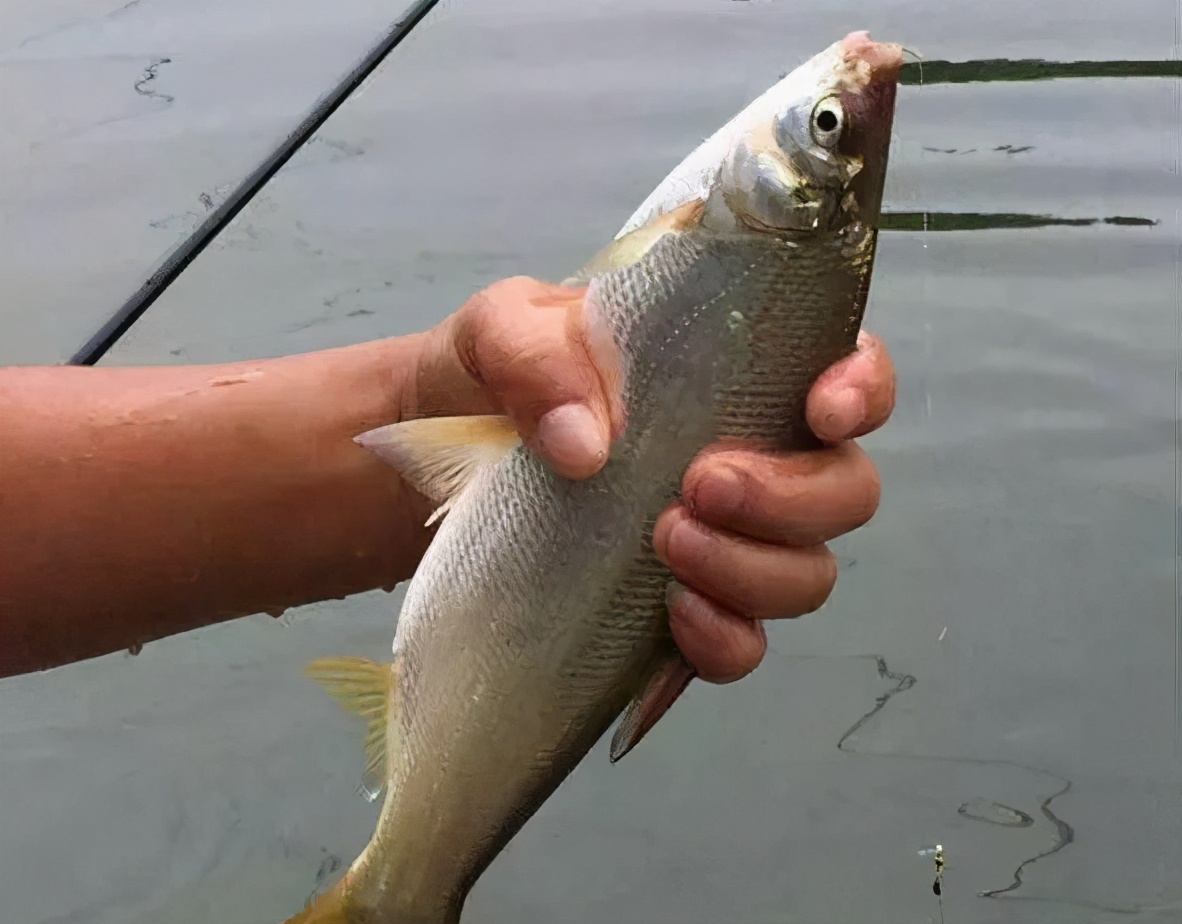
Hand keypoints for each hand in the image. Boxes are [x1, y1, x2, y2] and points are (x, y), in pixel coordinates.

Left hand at [408, 277, 894, 682]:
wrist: (436, 470)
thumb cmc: (489, 381)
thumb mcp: (496, 335)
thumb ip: (530, 354)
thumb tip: (587, 445)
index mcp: (732, 372)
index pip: (848, 371)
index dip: (864, 390)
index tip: (822, 409)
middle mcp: (751, 458)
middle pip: (846, 491)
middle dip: (794, 498)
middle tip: (702, 485)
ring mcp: (726, 542)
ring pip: (807, 574)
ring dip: (754, 569)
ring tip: (667, 542)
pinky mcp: (686, 611)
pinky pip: (743, 645)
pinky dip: (725, 639)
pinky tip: (673, 612)